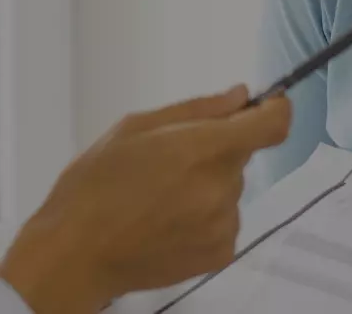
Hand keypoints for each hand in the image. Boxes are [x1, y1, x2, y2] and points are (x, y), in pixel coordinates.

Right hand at [0, 86, 291, 313]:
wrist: (76, 255)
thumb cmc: (93, 186)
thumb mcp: (133, 129)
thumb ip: (195, 110)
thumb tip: (241, 96)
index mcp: (202, 149)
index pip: (272, 125)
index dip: (275, 110)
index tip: (266, 105)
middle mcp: (221, 188)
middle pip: (240, 156)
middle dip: (214, 150)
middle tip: (168, 162)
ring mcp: (224, 224)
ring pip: (230, 189)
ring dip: (207, 185)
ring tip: (159, 198)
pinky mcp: (220, 253)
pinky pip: (224, 221)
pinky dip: (204, 216)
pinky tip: (166, 222)